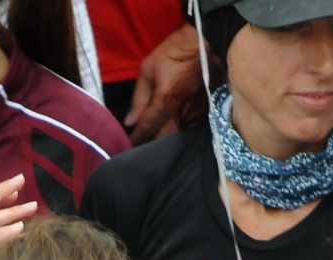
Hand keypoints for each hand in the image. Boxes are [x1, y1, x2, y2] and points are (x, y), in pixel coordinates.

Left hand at [126, 23, 197, 143]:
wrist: (203, 43)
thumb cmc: (173, 53)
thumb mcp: (148, 70)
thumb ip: (138, 98)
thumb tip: (129, 121)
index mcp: (165, 101)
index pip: (147, 127)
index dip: (137, 138)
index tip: (128, 144)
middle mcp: (181, 112)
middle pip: (162, 136)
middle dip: (149, 140)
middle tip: (139, 142)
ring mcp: (195, 113)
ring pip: (175, 134)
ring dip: (163, 137)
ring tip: (152, 138)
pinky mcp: (204, 111)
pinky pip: (187, 127)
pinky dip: (176, 130)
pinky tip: (168, 129)